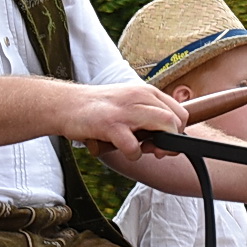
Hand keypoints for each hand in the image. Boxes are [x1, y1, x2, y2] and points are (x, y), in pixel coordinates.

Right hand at [63, 83, 187, 159]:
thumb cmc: (98, 109)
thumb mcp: (128, 104)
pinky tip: (123, 150)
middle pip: (176, 120)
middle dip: (172, 141)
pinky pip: (135, 146)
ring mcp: (126, 110)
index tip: (165, 141)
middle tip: (157, 150)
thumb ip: (147, 116)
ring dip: (158, 146)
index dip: (177, 131)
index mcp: (146, 92)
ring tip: (143, 149)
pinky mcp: (111, 124)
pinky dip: (133, 154)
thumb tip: (166, 138)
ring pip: (164, 126)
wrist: (67, 105)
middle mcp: (140, 97)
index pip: (180, 112)